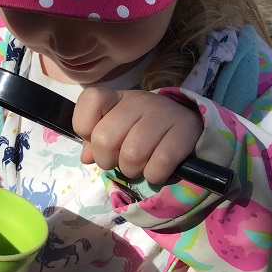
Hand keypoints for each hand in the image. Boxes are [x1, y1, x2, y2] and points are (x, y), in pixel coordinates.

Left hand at [73, 88, 203, 183]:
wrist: (185, 124)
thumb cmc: (142, 130)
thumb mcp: (116, 129)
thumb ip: (96, 141)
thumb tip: (86, 157)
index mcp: (116, 97)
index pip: (91, 100)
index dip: (85, 127)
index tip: (97, 139)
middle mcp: (138, 100)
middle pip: (105, 138)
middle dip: (107, 160)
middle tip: (118, 160)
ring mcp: (162, 112)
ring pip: (132, 154)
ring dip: (132, 170)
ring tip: (139, 166)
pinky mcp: (185, 129)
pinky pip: (161, 162)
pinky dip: (154, 175)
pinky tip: (157, 170)